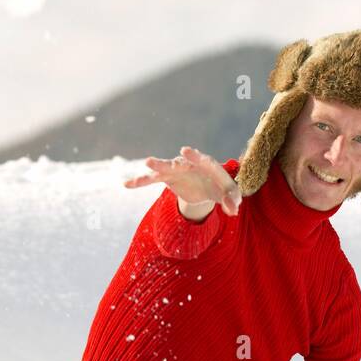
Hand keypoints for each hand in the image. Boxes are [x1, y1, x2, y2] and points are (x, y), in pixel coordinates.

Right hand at [124, 146, 240, 215]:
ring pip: (164, 168)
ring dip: (155, 167)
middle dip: (172, 162)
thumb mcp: (229, 195)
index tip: (185, 150)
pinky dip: (140, 182)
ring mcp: (176, 170)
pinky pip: (151, 180)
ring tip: (146, 164)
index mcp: (208, 165)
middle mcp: (190, 164)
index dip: (194, 156)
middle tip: (163, 160)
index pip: (203, 160)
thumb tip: (234, 210)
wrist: (206, 188)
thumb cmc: (220, 189)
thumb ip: (232, 200)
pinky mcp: (166, 178)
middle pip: (180, 163)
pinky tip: (126, 185)